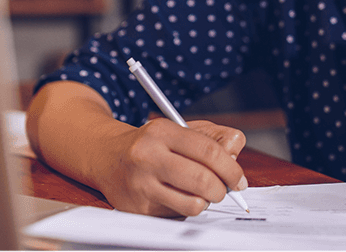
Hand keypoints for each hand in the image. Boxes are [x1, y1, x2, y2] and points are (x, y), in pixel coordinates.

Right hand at [95, 118, 247, 216]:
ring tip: (201, 194)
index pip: (209, 151)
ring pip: (193, 204)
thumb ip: (213, 137)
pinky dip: (185, 210)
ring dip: (205, 202)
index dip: (231, 169)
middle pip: (203, 180)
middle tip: (224, 191)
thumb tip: (235, 151)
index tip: (239, 180)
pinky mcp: (137, 208)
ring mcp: (141, 184)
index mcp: (162, 132)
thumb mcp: (180, 129)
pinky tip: (177, 198)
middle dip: (222, 190)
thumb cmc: (152, 144)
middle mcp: (148, 156)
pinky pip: (177, 216)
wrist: (106, 157)